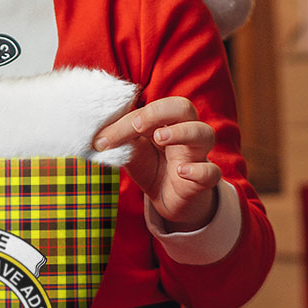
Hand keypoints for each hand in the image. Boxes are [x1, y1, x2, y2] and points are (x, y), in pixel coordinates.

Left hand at [93, 96, 220, 230]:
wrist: (169, 200)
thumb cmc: (152, 167)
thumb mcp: (132, 152)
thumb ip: (120, 140)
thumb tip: (96, 136)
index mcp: (166, 121)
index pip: (151, 109)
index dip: (127, 120)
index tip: (103, 139)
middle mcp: (185, 132)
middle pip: (184, 107)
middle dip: (160, 112)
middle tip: (137, 126)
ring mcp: (197, 155)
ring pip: (204, 133)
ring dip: (182, 132)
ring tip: (160, 138)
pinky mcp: (204, 180)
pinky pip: (211, 171)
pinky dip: (199, 170)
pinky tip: (181, 171)